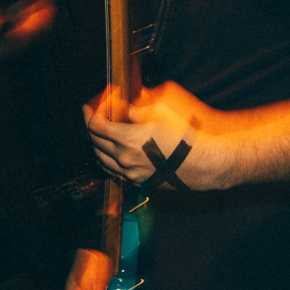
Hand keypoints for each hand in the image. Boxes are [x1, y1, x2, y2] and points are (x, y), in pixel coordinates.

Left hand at [84, 81, 222, 189]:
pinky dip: (106, 159)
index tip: (87, 108)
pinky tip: (110, 153)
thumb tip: (124, 109)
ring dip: (96, 144)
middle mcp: (124, 158)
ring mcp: (129, 172)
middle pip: (95, 142)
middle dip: (92, 127)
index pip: (96, 126)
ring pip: (101, 158)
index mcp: (127, 139)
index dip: (89, 114)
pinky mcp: (137, 180)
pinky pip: (112, 171)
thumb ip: (136, 111)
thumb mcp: (160, 114)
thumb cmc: (184, 138)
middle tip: (95, 117)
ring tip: (101, 134)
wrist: (201, 163)